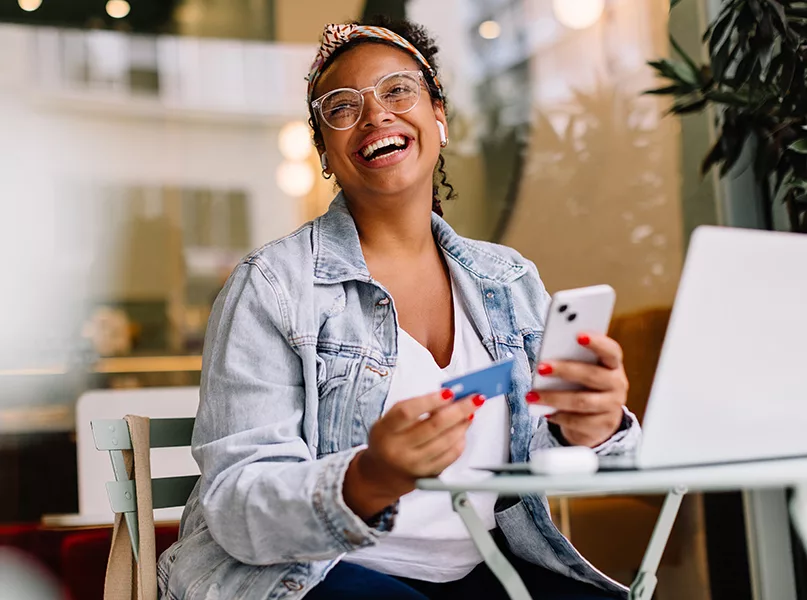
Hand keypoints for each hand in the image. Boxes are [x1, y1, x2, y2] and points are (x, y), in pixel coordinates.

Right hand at [343, 389, 482, 519]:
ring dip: (462, 425)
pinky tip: (462, 431)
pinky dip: (460, 441)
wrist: (380, 475)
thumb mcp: (390, 421)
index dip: (430, 401)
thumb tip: (448, 396)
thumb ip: (414, 408)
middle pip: (433, 426)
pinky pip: (450, 456)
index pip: (407, 412)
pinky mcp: (427, 475)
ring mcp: (414, 465)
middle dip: (458, 410)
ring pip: (446, 442)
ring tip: (470, 412)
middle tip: (474, 398)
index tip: (449, 392)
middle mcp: (398, 449)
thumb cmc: (389, 440)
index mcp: (385, 430)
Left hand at [527, 332, 627, 447]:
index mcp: (613, 364)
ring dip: (553, 397)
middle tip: (540, 367)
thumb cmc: (584, 386)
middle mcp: (617, 384)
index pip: (611, 351)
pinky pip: (578, 421)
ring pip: (582, 401)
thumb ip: (571, 360)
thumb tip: (547, 358)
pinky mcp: (603, 425)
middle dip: (564, 370)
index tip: (578, 335)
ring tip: (532, 395)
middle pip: (592, 375)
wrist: (597, 421)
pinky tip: (544, 412)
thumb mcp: (581, 371)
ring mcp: (612, 406)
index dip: (597, 342)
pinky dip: (559, 416)